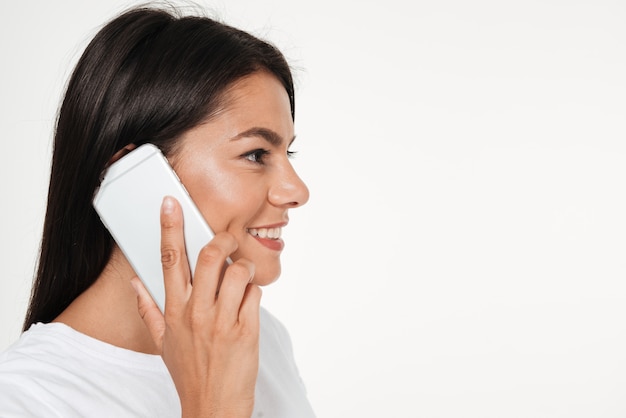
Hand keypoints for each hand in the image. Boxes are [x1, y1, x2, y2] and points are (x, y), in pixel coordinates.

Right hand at [131, 196, 261, 417]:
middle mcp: (196, 312)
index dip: (170, 228)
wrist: (212, 407)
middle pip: (208, 257)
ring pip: (237, 272)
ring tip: (239, 283)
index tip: (171, 204)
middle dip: (222, 240)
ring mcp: (222, 321)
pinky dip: (254, 292)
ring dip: (242, 270)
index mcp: (174, 311)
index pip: (169, 260)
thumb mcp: (163, 342)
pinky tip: (247, 305)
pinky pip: (255, 294)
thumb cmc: (189, 373)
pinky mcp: (246, 330)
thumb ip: (149, 309)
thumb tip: (136, 283)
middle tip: (227, 240)